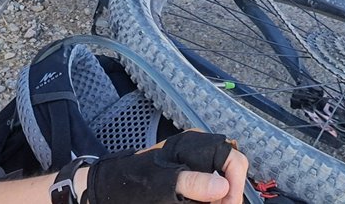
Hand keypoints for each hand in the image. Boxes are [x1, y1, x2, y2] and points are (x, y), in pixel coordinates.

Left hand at [83, 130, 248, 203]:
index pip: (233, 160)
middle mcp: (199, 154)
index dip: (236, 185)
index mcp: (195, 145)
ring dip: (217, 201)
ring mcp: (195, 169)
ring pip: (221, 188)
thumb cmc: (130, 181)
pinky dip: (205, 202)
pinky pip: (207, 194)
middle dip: (228, 196)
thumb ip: (192, 183)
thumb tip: (223, 187)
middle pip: (231, 175)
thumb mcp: (161, 184)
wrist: (108, 190)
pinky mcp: (189, 184)